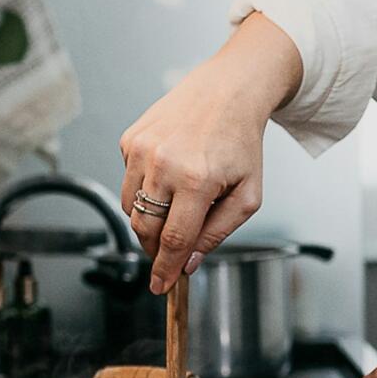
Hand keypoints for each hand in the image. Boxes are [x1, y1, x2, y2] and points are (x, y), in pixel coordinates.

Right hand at [120, 14, 302, 293]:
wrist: (228, 90)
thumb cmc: (242, 143)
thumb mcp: (248, 194)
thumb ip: (218, 232)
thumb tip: (189, 262)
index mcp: (196, 180)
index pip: (173, 240)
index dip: (165, 269)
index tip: (160, 287)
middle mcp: (163, 163)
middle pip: (146, 228)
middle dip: (155, 249)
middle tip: (168, 255)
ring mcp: (141, 150)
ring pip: (130, 208)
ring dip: (148, 222)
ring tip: (174, 211)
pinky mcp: (130, 139)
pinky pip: (128, 181)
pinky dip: (144, 190)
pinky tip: (168, 176)